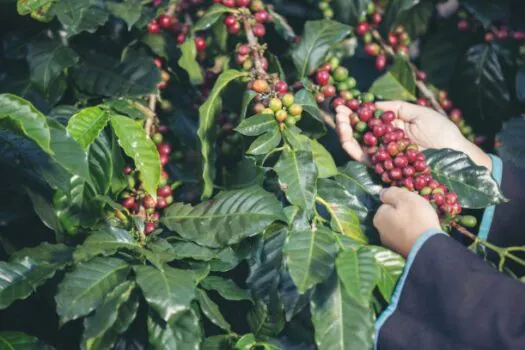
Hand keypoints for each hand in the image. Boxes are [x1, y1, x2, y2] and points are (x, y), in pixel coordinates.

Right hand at [335, 101, 491, 170]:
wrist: (453, 153)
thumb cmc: (441, 132)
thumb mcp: (418, 112)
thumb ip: (396, 108)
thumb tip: (373, 104)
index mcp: (392, 128)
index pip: (368, 119)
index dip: (355, 111)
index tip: (345, 102)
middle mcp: (384, 142)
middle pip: (358, 132)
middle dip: (345, 120)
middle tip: (338, 109)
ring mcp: (382, 155)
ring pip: (356, 144)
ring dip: (344, 132)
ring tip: (339, 118)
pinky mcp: (383, 167)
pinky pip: (362, 158)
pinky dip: (351, 147)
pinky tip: (346, 134)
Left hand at [374, 187, 441, 256]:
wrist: (430, 248)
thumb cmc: (417, 219)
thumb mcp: (405, 198)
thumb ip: (391, 193)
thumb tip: (381, 192)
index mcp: (378, 218)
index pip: (386, 204)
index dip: (399, 202)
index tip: (411, 204)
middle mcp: (380, 232)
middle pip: (392, 217)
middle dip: (403, 214)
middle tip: (418, 213)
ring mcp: (390, 244)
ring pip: (398, 228)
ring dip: (407, 226)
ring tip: (422, 225)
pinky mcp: (401, 253)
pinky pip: (406, 239)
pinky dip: (412, 236)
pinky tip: (421, 235)